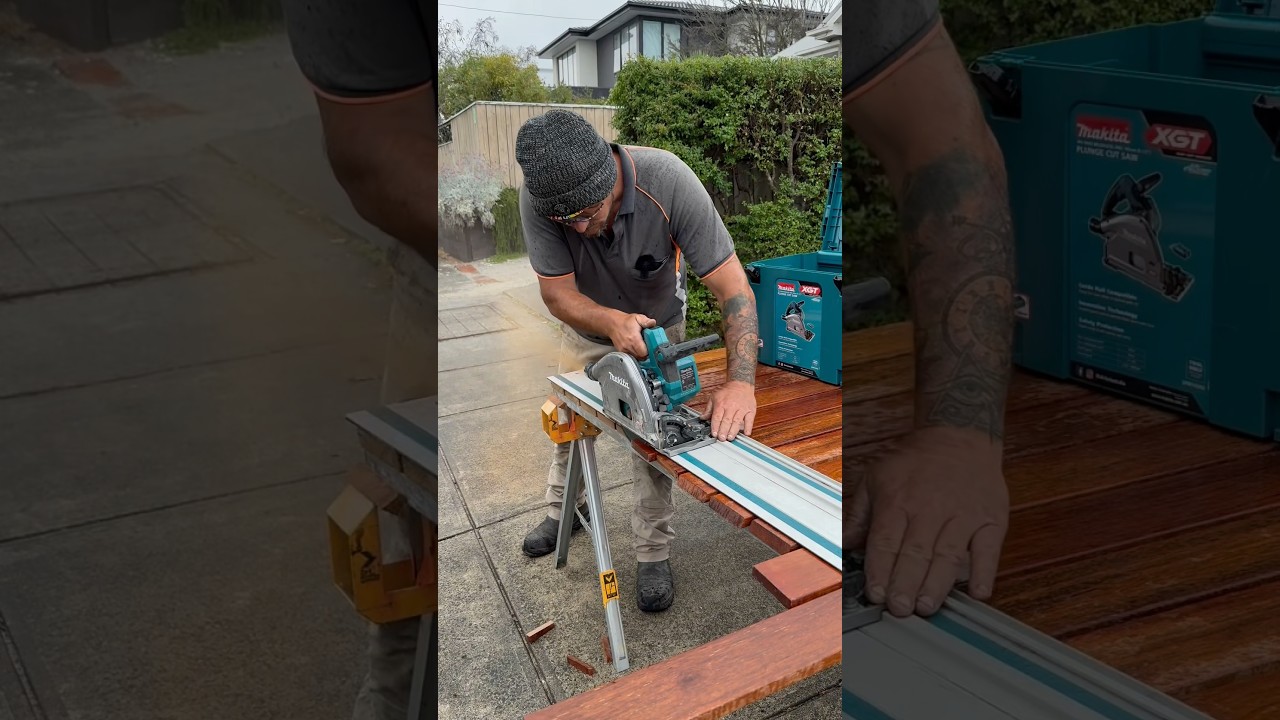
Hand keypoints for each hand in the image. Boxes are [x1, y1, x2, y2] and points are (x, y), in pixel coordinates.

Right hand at [608, 312, 656, 357]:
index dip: (650, 350)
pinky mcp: (621, 352)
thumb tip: (653, 323)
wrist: (613, 324)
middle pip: (641, 357)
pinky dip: (635, 354)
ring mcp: (624, 350)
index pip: (644, 352)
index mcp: (634, 338)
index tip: (652, 346)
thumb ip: (646, 321)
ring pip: (636, 358)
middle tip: (647, 345)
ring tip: (641, 346)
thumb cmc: (625, 321)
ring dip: (640, 354)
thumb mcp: (637, 318)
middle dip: (646, 352)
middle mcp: (628, 346)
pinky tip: (636, 347)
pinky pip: (631, 356)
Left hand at [700, 380, 756, 440]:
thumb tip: (702, 417)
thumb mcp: (714, 396)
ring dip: (734, 430)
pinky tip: (746, 433)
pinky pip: (749, 419)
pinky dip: (748, 426)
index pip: (717, 417)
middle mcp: (731, 406)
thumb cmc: (727, 390)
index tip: (714, 434)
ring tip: (730, 437)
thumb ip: (708, 408)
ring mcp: (741, 408)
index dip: (715, 426)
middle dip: (723, 430)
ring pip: (737, 421)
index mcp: (721, 404)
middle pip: (727, 420)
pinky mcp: (750, 410)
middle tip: (722, 438)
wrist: (741, 383)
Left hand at [845, 427, 1008, 616]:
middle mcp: (930, 509)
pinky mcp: (990, 519)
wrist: (959, 436)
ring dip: (937, 584)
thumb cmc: (914, 461)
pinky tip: (978, 592)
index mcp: (898, 500)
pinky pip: (988, 548)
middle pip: (915, 552)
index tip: (875, 594)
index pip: (886, 541)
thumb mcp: (876, 476)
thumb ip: (860, 513)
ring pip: (948, 554)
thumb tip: (844, 544)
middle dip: (905, 583)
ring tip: (926, 606)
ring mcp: (962, 515)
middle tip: (899, 609)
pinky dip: (984, 571)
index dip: (879, 569)